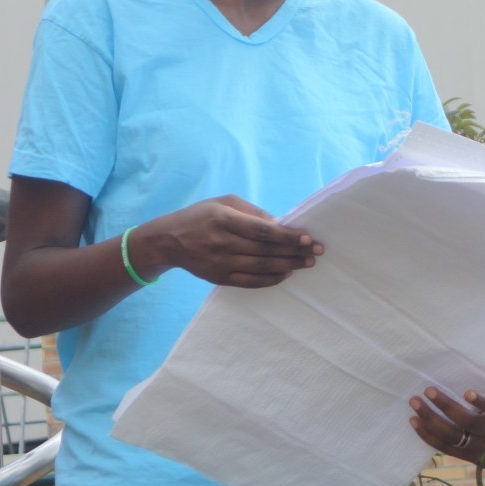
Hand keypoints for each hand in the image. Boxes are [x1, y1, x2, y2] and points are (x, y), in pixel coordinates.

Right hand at [140, 196, 320, 287]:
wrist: (168, 240)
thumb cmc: (202, 216)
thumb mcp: (224, 203)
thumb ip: (253, 212)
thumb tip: (281, 224)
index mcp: (223, 219)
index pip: (262, 231)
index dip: (287, 236)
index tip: (308, 238)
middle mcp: (221, 243)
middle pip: (265, 251)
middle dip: (294, 252)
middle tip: (316, 252)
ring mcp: (220, 263)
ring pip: (261, 268)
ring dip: (288, 266)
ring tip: (307, 263)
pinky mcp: (219, 278)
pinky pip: (250, 282)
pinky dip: (270, 280)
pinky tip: (286, 273)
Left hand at [410, 370, 484, 462]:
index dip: (482, 402)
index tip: (467, 392)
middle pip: (468, 421)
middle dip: (445, 406)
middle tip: (428, 390)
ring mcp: (479, 447)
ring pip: (452, 437)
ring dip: (430, 420)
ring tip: (415, 402)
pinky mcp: (466, 455)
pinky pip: (443, 447)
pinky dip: (426, 434)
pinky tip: (414, 420)